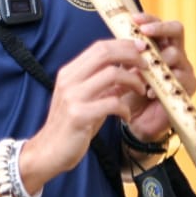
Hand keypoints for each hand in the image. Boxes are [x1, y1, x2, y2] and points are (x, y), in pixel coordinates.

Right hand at [25, 38, 152, 183]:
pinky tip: (127, 116)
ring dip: (133, 81)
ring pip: (112, 74)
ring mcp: (73, 97)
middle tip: (147, 65)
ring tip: (142, 91)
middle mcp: (69, 80)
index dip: (123, 44)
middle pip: (105, 53)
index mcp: (70, 72)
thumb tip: (134, 69)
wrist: (48, 152)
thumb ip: (109, 85)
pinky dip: (125, 108)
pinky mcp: (79, 115)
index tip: (142, 48)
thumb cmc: (73, 125)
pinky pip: (112, 103)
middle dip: (131, 55)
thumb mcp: (90, 99)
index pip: (99, 47)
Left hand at [124, 12, 195, 140]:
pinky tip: (148, 92)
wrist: (137, 122)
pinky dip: (161, 83)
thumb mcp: (125, 70)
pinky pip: (179, 77)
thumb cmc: (130, 93)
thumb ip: (125, 53)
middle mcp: (174, 52)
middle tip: (144, 32)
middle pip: (176, 29)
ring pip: (175, 54)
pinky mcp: (189, 85)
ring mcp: (183, 68)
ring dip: (155, 62)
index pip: (157, 24)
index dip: (148, 18)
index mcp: (159, 45)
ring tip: (140, 75)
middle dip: (160, 28)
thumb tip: (118, 34)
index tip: (134, 19)